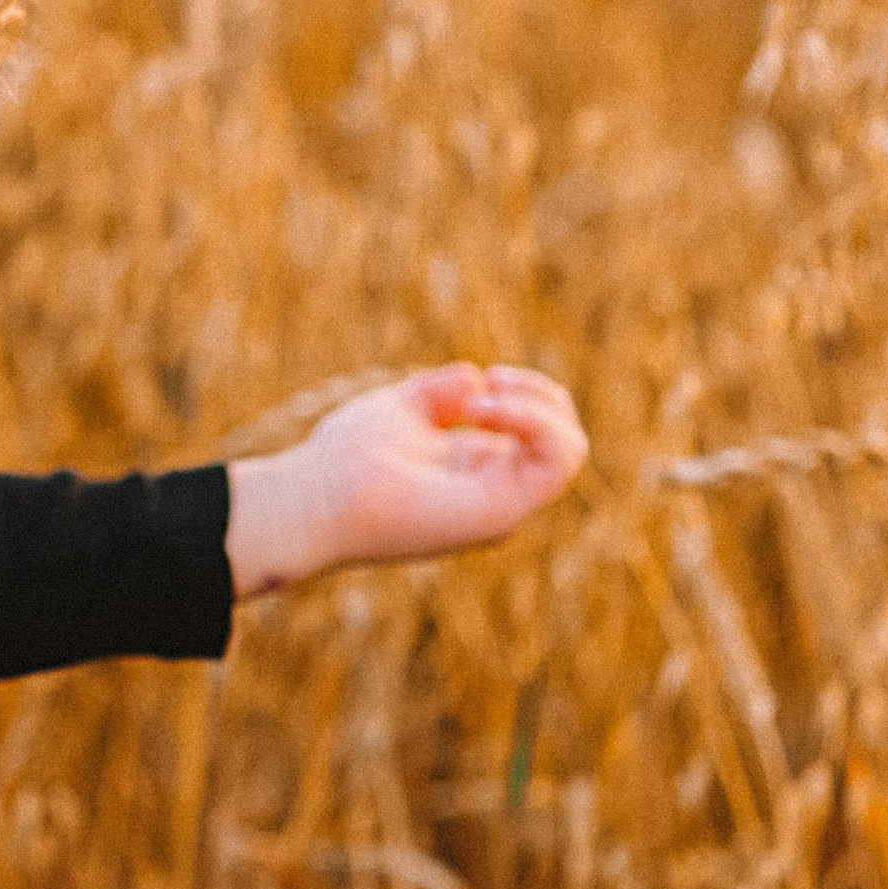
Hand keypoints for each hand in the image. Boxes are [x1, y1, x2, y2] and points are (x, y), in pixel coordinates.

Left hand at [226, 364, 587, 599]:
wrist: (316, 495)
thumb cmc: (346, 458)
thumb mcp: (403, 409)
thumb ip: (441, 393)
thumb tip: (476, 377)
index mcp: (478, 472)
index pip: (541, 431)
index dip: (528, 394)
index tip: (485, 377)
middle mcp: (496, 493)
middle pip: (567, 439)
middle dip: (542, 395)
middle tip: (490, 382)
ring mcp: (502, 507)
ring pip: (571, 450)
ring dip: (538, 406)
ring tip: (482, 400)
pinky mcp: (500, 511)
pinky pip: (556, 462)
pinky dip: (533, 421)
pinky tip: (482, 408)